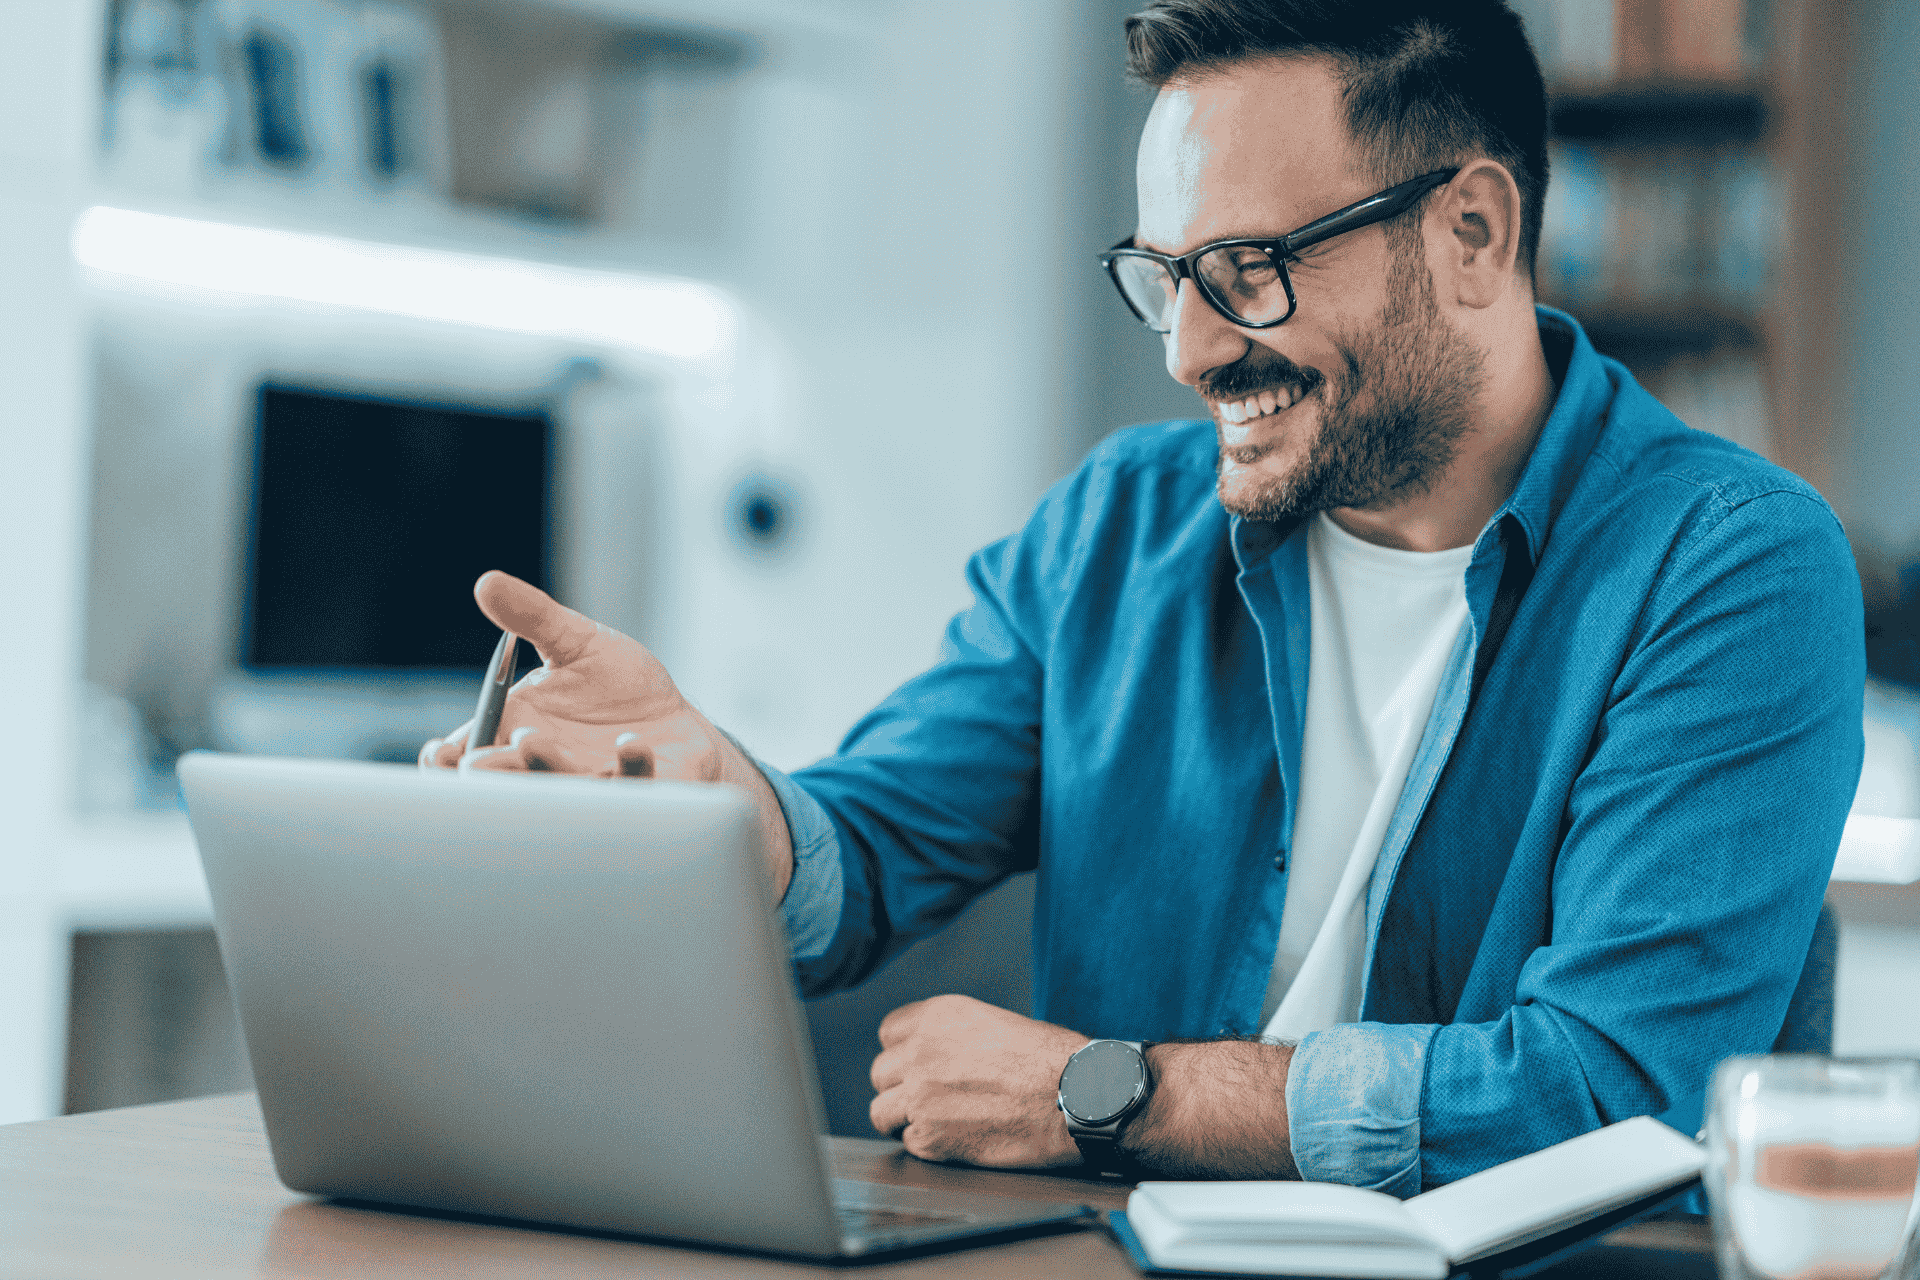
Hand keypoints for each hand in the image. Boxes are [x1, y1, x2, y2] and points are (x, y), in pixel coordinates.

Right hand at [420, 571, 793, 895]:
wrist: (678, 724)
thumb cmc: (619, 689)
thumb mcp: (577, 644)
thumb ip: (534, 619)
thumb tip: (488, 582)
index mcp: (519, 735)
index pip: (468, 756)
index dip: (448, 761)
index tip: (441, 751)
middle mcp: (550, 770)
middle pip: (507, 783)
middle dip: (490, 772)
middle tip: (477, 762)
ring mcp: (596, 787)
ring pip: (563, 788)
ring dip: (544, 767)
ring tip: (532, 742)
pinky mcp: (645, 791)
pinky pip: (634, 785)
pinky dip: (629, 767)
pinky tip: (630, 743)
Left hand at [867, 994, 1087, 1168]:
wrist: (1075, 1096)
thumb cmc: (1050, 1060)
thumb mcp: (993, 1023)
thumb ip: (951, 1036)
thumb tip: (933, 1054)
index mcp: (938, 1016)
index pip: (888, 1032)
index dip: (903, 1052)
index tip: (916, 1064)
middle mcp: (920, 1052)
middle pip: (880, 1073)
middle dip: (900, 1086)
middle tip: (929, 1098)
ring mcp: (920, 1096)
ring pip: (882, 1112)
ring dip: (905, 1118)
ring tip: (936, 1122)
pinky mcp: (931, 1138)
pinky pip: (908, 1143)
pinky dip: (928, 1145)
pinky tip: (958, 1139)